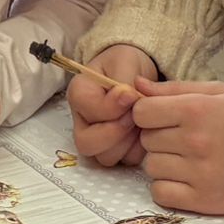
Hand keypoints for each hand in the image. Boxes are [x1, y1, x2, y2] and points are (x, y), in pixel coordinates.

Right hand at [68, 44, 154, 166]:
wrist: (135, 71)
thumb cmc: (125, 64)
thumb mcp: (124, 62)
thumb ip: (123, 80)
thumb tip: (126, 98)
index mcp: (78, 93)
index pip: (88, 110)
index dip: (112, 107)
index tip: (132, 94)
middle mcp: (82, 120)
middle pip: (87, 143)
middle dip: (116, 132)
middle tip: (135, 116)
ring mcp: (96, 138)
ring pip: (106, 157)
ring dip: (128, 143)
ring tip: (141, 122)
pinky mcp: (115, 150)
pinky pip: (126, 160)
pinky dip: (138, 150)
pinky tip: (145, 131)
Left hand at [131, 77, 223, 217]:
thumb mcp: (217, 92)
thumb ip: (174, 88)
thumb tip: (136, 84)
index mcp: (196, 110)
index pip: (141, 112)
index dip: (147, 113)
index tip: (160, 116)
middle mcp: (195, 141)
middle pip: (146, 139)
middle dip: (158, 137)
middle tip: (180, 137)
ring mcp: (199, 173)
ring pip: (151, 167)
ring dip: (162, 162)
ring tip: (186, 158)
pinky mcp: (204, 200)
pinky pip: (160, 193)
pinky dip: (166, 187)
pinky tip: (184, 178)